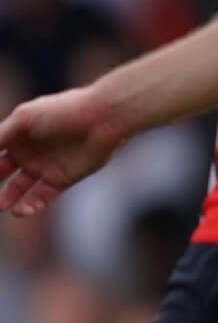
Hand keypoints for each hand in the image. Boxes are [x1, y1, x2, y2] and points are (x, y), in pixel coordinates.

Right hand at [0, 86, 125, 215]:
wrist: (103, 119)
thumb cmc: (63, 111)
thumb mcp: (24, 118)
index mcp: (19, 134)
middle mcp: (30, 151)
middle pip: (2, 171)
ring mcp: (46, 166)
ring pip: (19, 188)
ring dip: (7, 198)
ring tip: (0, 205)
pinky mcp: (63, 179)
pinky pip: (42, 197)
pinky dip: (30, 206)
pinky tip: (20, 211)